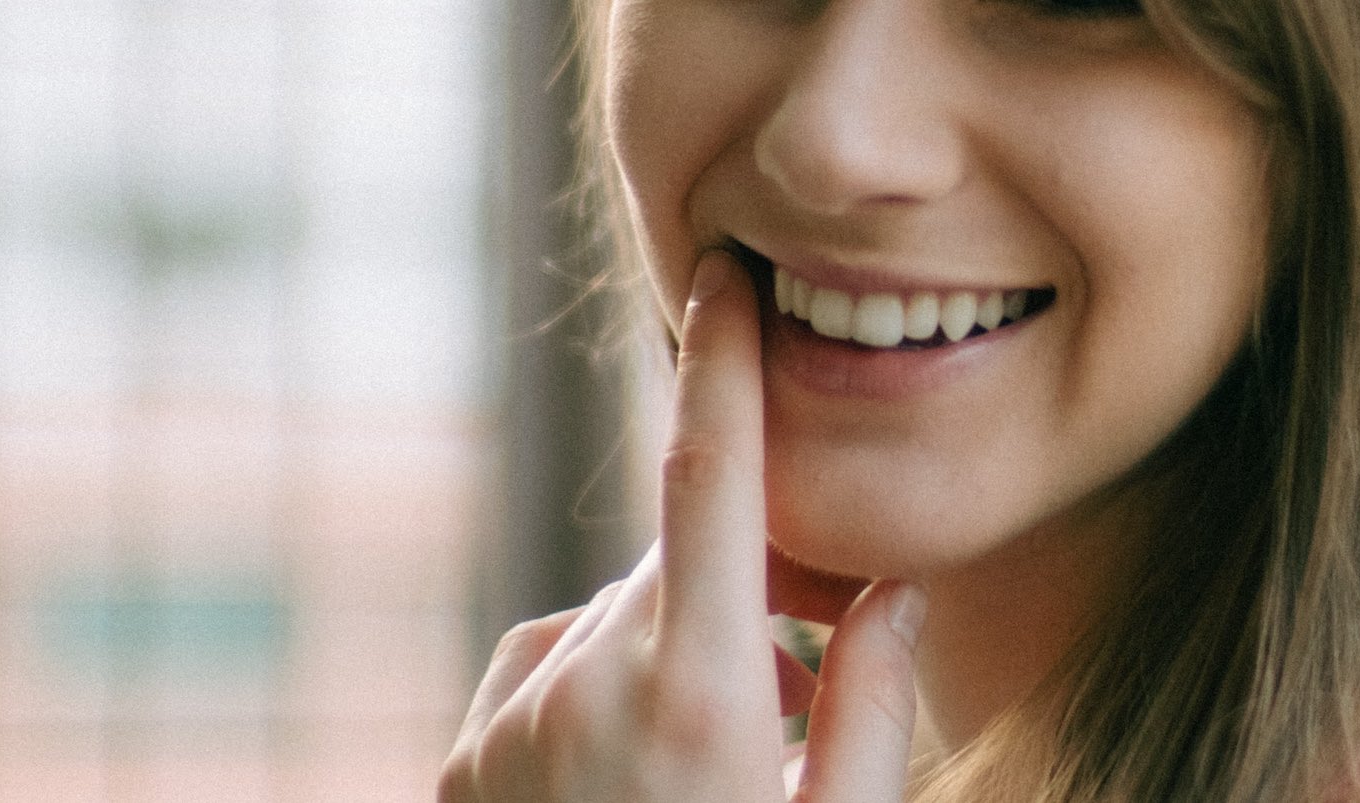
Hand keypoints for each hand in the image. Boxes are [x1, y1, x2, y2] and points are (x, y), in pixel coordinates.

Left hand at [439, 251, 929, 801]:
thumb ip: (874, 709)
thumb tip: (893, 593)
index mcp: (700, 698)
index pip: (711, 481)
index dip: (720, 363)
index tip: (722, 276)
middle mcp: (589, 693)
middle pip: (671, 567)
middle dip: (734, 587)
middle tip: (787, 680)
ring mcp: (512, 728)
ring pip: (606, 621)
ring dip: (662, 651)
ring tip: (705, 755)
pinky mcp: (466, 767)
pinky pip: (541, 669)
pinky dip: (589, 687)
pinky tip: (627, 765)